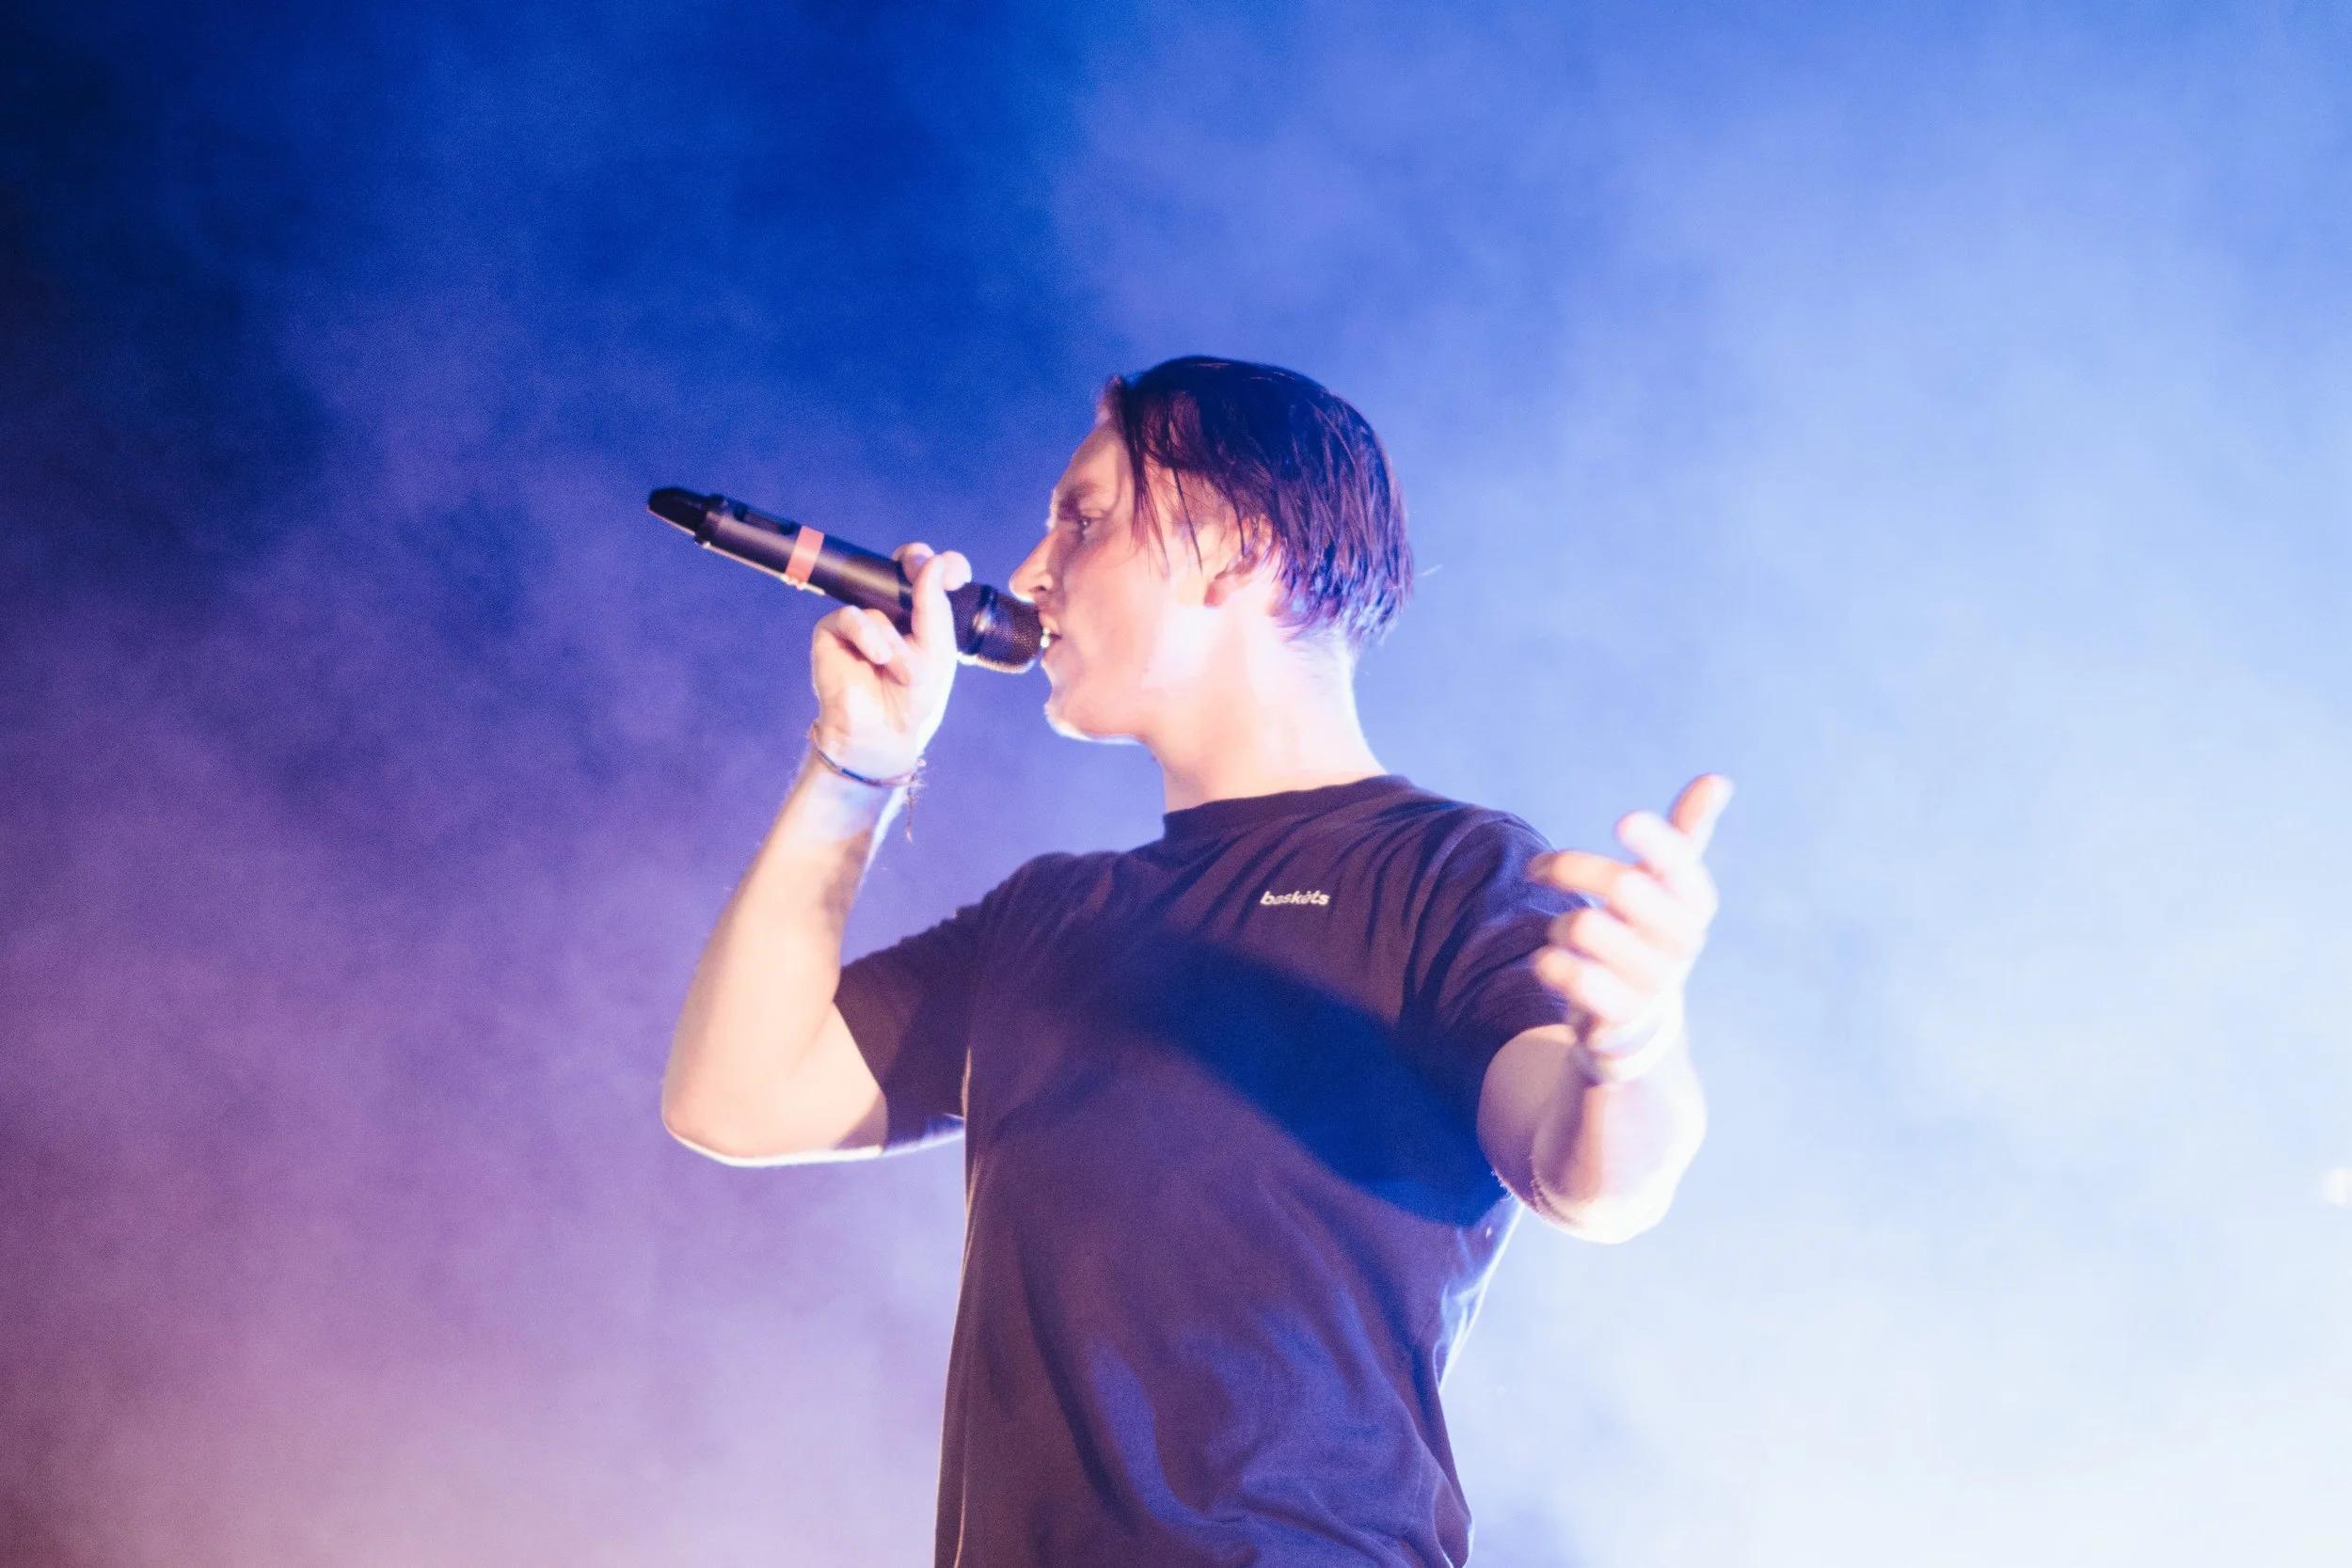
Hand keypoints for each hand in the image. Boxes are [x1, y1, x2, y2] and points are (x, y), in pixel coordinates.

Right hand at [808, 543, 968, 776]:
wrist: (883, 733)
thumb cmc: (913, 698)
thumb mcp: (937, 653)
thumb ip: (935, 607)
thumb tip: (932, 562)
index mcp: (921, 615)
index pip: (933, 575)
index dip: (944, 565)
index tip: (955, 574)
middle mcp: (890, 611)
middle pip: (902, 566)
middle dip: (914, 563)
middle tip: (920, 570)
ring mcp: (861, 620)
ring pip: (881, 608)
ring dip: (897, 644)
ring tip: (904, 674)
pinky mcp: (832, 632)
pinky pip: (852, 617)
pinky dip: (868, 637)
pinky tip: (877, 659)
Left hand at [1527, 774, 1732, 1059]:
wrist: (1639, 1021)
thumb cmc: (1647, 932)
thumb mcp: (1668, 884)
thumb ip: (1687, 832)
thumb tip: (1718, 778)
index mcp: (1695, 901)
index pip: (1680, 862)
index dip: (1654, 840)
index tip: (1622, 823)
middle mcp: (1683, 940)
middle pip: (1621, 884)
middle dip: (1567, 867)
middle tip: (1541, 868)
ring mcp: (1655, 981)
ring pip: (1583, 925)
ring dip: (1555, 923)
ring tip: (1562, 933)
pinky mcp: (1621, 1014)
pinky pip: (1570, 974)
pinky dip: (1549, 962)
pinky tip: (1551, 962)